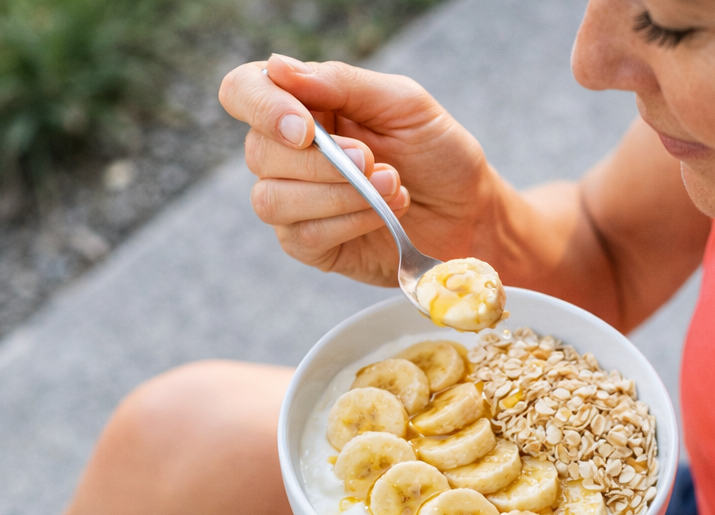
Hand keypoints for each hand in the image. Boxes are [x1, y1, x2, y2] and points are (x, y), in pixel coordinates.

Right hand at [219, 54, 499, 284]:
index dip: (263, 108)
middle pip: (259, 153)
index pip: (245, 92)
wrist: (469, 214)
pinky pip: (302, 235)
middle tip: (378, 163)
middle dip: (324, 163)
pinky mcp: (311, 245)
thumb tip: (280, 68)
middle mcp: (288, 153)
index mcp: (304, 105)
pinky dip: (345, 224)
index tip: (306, 128)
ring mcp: (295, 202)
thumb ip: (343, 83)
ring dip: (337, 196)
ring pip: (273, 200)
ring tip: (390, 189)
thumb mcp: (403, 104)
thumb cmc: (438, 154)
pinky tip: (381, 216)